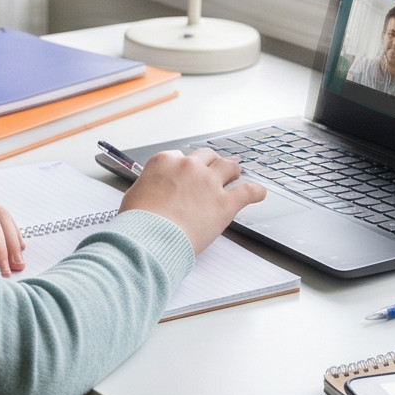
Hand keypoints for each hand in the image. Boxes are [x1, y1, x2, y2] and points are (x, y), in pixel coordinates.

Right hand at [118, 148, 268, 252]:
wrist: (150, 238)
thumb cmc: (138, 220)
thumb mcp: (136, 193)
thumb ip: (151, 185)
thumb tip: (155, 189)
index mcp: (165, 162)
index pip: (180, 156)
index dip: (185, 165)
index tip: (187, 172)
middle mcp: (189, 167)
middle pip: (207, 156)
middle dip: (211, 163)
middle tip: (214, 169)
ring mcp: (209, 183)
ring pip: (229, 166)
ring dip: (232, 170)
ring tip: (236, 174)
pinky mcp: (225, 203)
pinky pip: (248, 191)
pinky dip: (256, 191)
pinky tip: (258, 193)